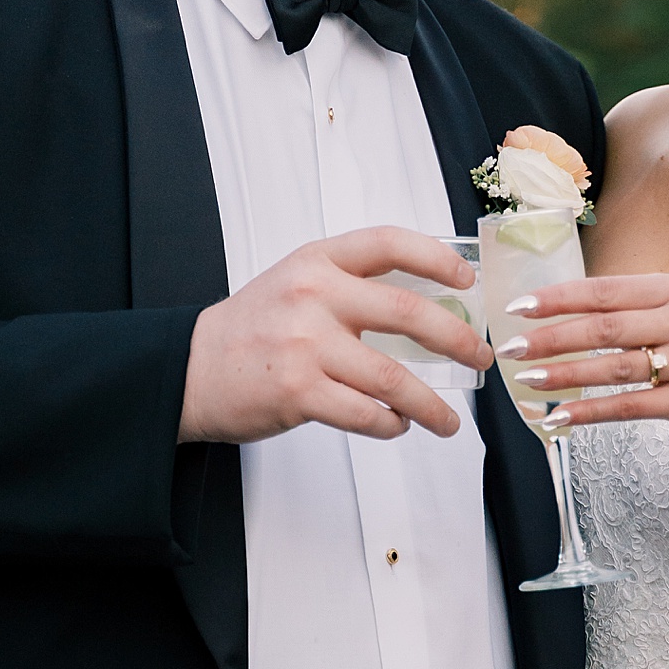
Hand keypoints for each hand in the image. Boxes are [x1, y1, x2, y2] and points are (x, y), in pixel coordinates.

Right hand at [179, 228, 492, 446]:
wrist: (189, 369)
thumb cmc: (250, 329)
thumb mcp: (296, 284)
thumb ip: (350, 287)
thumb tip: (427, 308)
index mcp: (317, 262)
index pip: (389, 244)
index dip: (437, 258)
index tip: (467, 281)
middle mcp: (313, 297)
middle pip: (408, 312)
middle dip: (457, 340)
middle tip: (479, 357)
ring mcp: (306, 346)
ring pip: (394, 379)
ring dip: (431, 405)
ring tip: (448, 421)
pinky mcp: (298, 393)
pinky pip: (366, 414)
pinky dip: (391, 425)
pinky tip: (397, 425)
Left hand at [494, 272, 668, 437]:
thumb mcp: (668, 314)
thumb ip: (622, 306)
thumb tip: (548, 307)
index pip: (604, 291)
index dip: (558, 299)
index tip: (518, 308)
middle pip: (605, 329)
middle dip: (552, 339)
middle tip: (511, 348)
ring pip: (614, 368)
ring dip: (564, 375)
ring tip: (527, 380)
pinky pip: (630, 406)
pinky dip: (590, 411)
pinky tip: (560, 416)